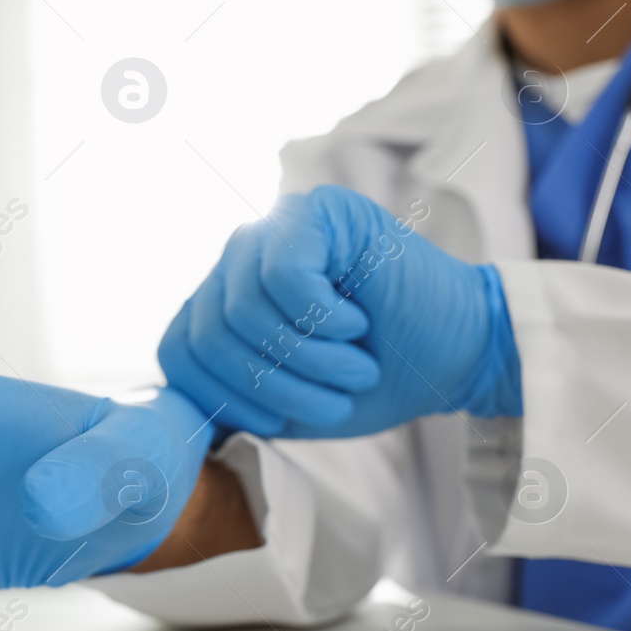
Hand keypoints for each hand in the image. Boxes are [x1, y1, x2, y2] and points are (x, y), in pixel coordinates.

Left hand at [158, 184, 520, 439]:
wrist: (457, 354)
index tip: (280, 417)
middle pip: (207, 334)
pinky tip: (356, 322)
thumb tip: (173, 418)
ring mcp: (271, 230)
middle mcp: (236, 260)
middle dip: (274, 384)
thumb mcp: (285, 404)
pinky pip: (282, 276)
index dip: (224, 398)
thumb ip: (228, 399)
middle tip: (334, 394)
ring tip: (355, 366)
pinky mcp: (312, 212)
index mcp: (220, 304)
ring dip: (308, 358)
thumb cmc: (374, 379)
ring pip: (244, 309)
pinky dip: (323, 319)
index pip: (177, 353)